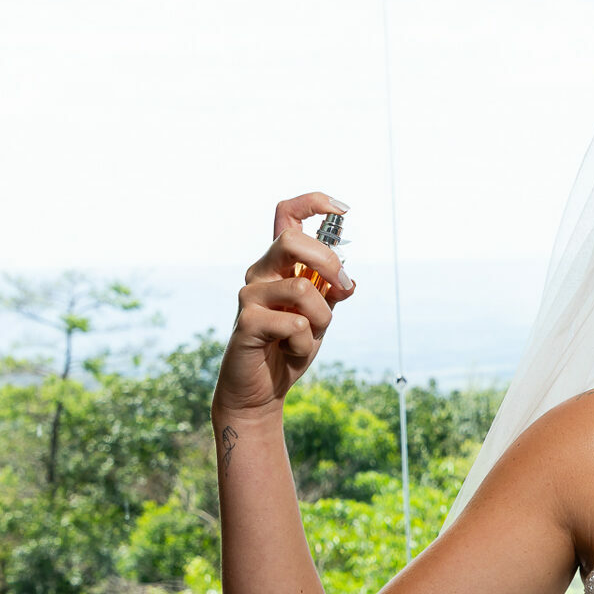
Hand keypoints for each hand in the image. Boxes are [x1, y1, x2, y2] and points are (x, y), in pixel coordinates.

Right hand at [213, 192, 353, 419]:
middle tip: (342, 288)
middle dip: (328, 262)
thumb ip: (331, 293)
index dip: (314, 203)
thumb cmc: (288, 348)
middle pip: (292, 239)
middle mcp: (260, 272)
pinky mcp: (246, 322)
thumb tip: (348, 280)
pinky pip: (295, 324)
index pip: (287, 216)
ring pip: (302, 290)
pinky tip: (291, 352)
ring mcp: (249, 295)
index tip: (343, 210)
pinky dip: (305, 343)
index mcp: (278, 264)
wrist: (261, 389)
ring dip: (322, 318)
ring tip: (309, 337)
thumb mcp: (319, 317)